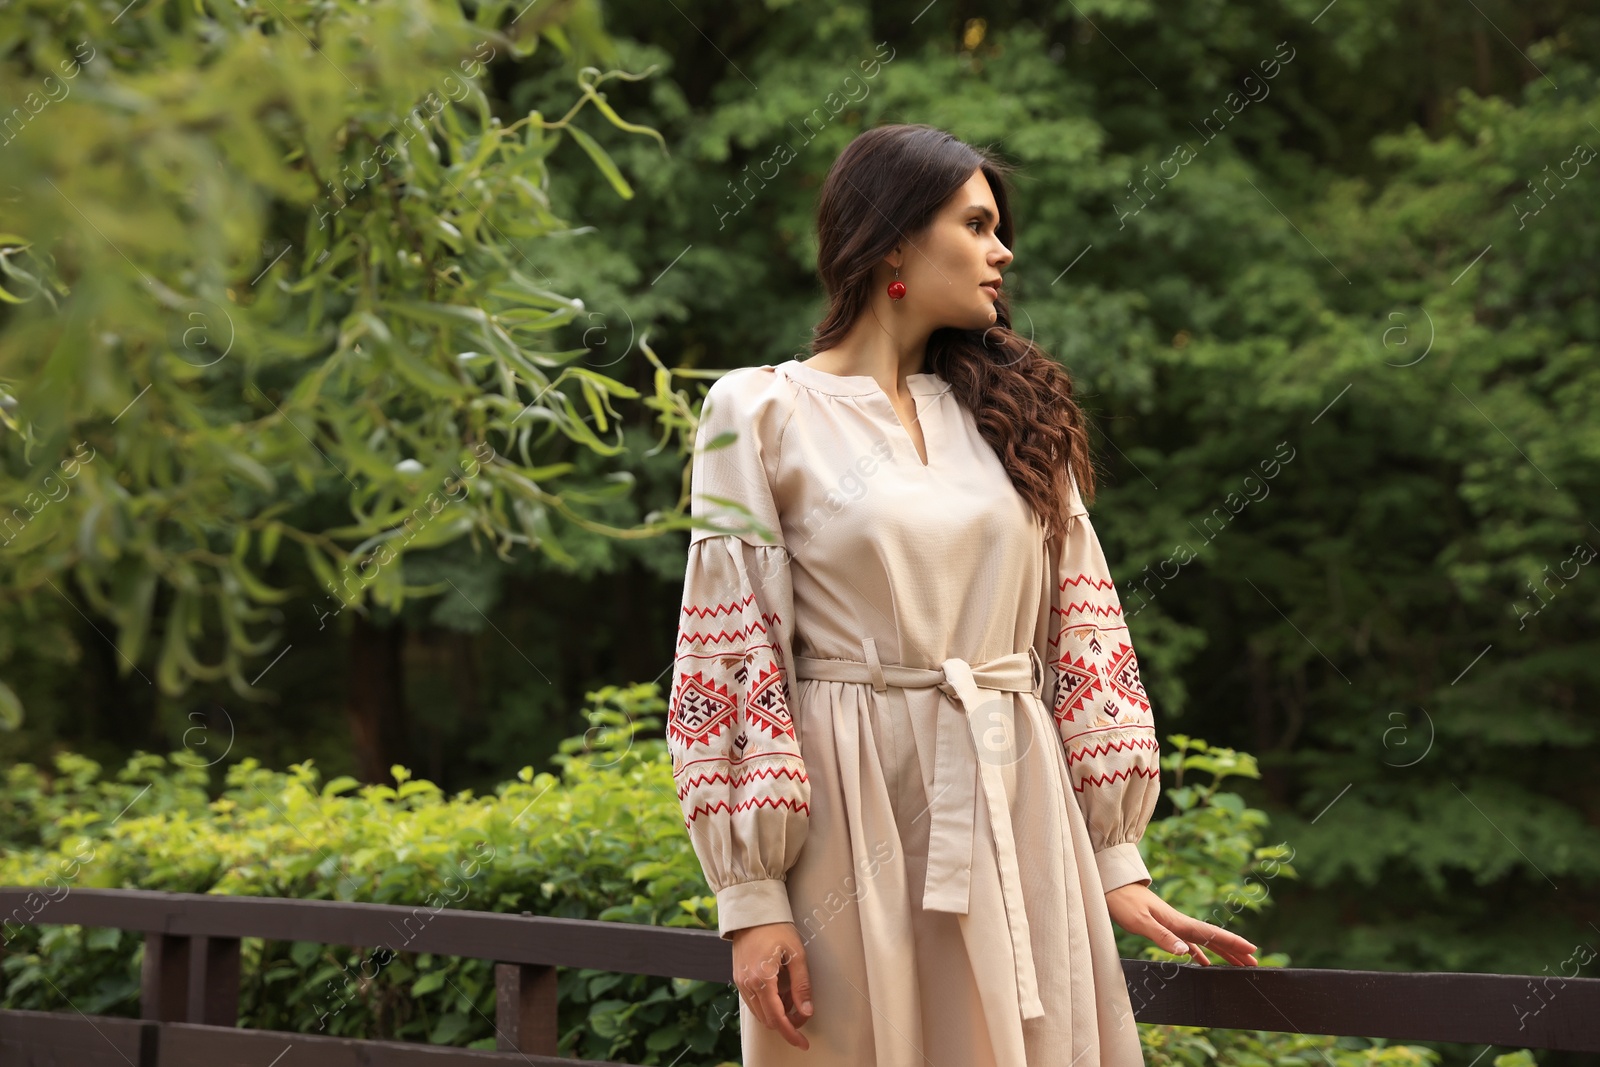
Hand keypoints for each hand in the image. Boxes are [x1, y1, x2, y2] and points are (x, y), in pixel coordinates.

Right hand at [730, 921, 813, 1048]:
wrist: (753, 912)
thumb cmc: (776, 928)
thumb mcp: (797, 955)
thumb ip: (802, 985)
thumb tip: (806, 1011)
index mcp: (762, 979)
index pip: (777, 1018)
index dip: (791, 1033)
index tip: (802, 1042)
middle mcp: (747, 984)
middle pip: (767, 1019)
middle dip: (787, 1023)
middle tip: (804, 1013)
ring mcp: (740, 982)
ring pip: (760, 1013)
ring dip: (777, 1014)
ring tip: (793, 998)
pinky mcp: (738, 978)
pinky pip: (753, 1002)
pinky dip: (768, 1004)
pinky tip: (780, 991)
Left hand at [1105, 883, 1258, 966]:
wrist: (1112, 887)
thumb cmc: (1123, 903)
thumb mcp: (1140, 922)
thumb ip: (1162, 936)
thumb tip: (1185, 951)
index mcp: (1178, 922)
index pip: (1212, 934)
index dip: (1233, 943)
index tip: (1252, 951)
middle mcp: (1180, 923)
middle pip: (1214, 938)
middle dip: (1234, 950)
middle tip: (1254, 963)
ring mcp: (1173, 925)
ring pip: (1204, 941)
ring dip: (1222, 952)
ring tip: (1237, 964)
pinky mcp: (1164, 927)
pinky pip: (1189, 943)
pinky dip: (1200, 953)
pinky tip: (1203, 963)